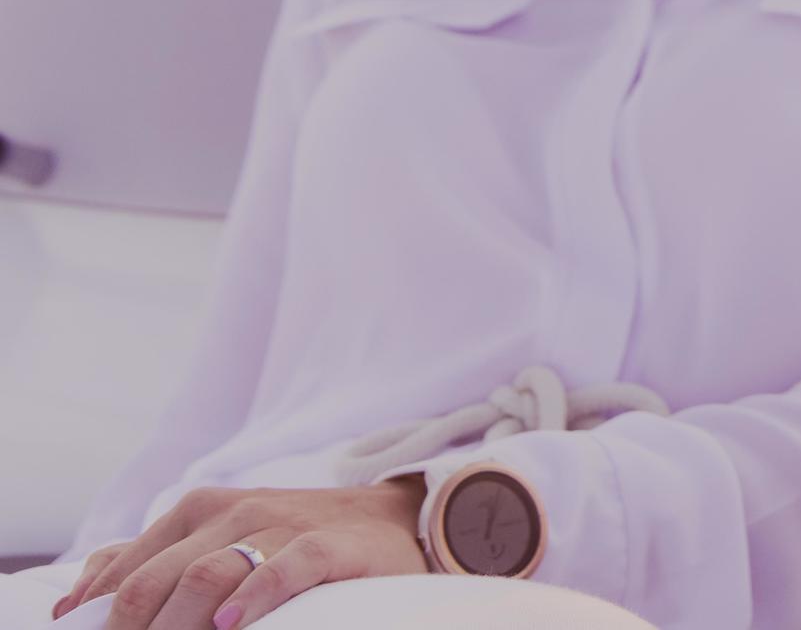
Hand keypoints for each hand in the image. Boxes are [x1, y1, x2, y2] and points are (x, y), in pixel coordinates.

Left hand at [52, 480, 428, 629]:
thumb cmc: (293, 538)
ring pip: (209, 573)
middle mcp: (234, 511)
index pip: (129, 568)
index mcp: (199, 510)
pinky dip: (253, 596)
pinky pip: (285, 568)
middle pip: (160, 577)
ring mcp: (282, 525)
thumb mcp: (220, 536)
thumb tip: (78, 598)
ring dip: (178, 621)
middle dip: (133, 627)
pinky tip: (230, 622)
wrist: (394, 519)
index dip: (103, 615)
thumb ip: (153, 557)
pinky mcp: (328, 544)